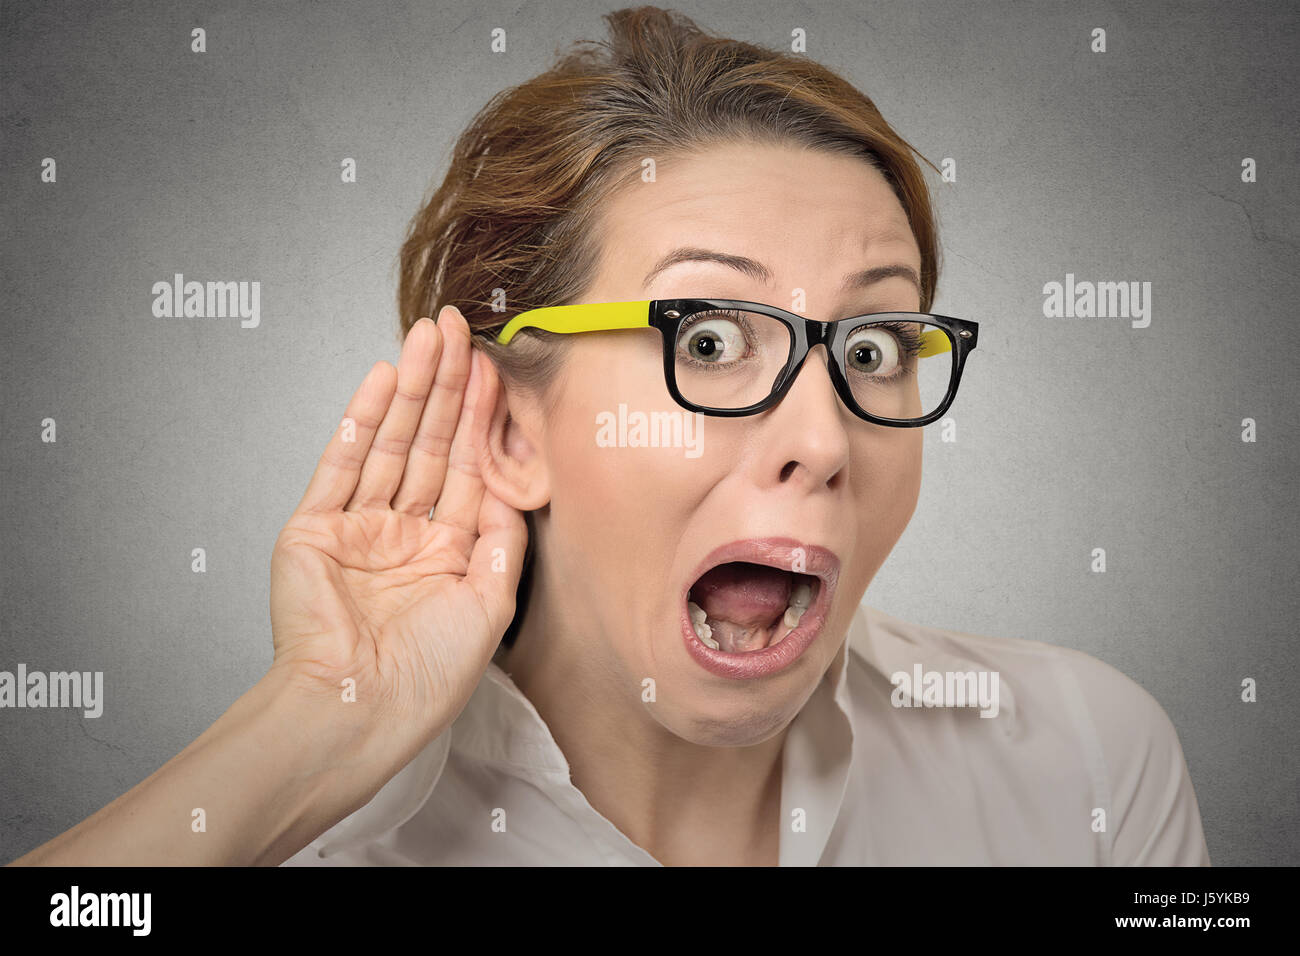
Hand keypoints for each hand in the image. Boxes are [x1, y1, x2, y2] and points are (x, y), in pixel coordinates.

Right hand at [268, 306, 526, 766]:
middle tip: (459, 328)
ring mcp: (358, 528)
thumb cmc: (426, 679)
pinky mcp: (314, 529)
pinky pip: (342, 463)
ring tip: (427, 336)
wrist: (358, 713)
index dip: (483, 418)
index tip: (496, 367)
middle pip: (432, 444)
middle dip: (448, 386)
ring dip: (410, 389)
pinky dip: (361, 421)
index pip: (471, 469)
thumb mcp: (489, 606)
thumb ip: (504, 541)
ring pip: (392, 443)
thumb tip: (516, 487)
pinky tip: (382, 380)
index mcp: (448, 553)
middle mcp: (405, 534)